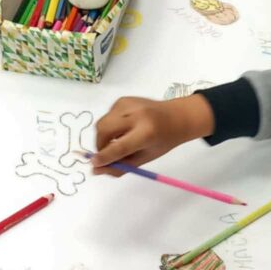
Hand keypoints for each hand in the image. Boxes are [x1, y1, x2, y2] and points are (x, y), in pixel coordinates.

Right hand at [92, 94, 214, 176]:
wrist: (177, 116)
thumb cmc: (163, 141)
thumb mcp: (146, 157)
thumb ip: (121, 166)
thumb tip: (96, 170)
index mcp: (147, 133)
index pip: (120, 146)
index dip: (104, 156)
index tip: (94, 164)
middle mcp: (137, 115)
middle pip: (104, 129)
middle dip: (100, 144)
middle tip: (107, 153)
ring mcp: (129, 104)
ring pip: (103, 122)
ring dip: (104, 135)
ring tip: (120, 139)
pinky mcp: (123, 99)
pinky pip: (108, 115)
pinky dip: (111, 125)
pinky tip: (124, 127)